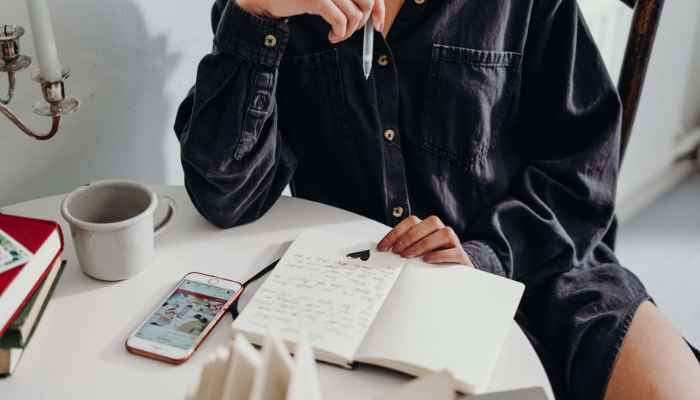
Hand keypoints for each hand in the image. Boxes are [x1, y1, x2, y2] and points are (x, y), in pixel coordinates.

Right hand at [236, 0, 384, 43]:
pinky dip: (339, 33)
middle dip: (362, 23)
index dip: (379, 10)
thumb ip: (348, 0)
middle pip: (367, 2)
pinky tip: (331, 36)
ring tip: (337, 35)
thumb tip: (374, 17)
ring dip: (348, 32)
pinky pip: (340, 21)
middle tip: (348, 31)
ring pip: (355, 15)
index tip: (378, 25)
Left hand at [377, 215, 473, 265]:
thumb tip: (385, 250)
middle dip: (409, 237)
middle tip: (397, 251)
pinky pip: (453, 251)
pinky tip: (427, 260)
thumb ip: (404, 247)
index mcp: (428, 227)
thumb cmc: (432, 260)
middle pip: (429, 223)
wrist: (455, 272)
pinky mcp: (461, 255)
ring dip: (423, 244)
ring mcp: (454, 241)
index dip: (395, 233)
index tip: (383, 247)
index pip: (411, 221)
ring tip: (409, 256)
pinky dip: (439, 255)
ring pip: (444, 233)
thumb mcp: (416, 252)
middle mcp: (441, 230)